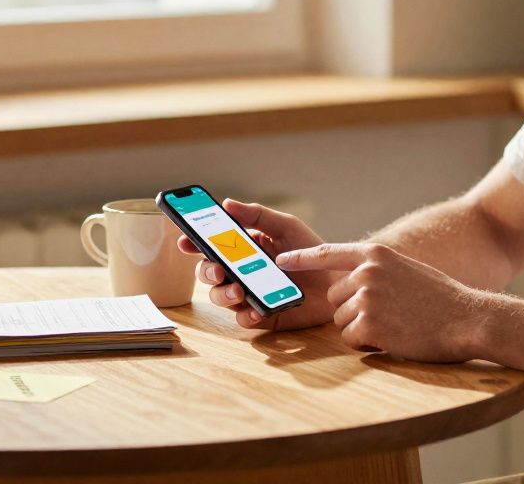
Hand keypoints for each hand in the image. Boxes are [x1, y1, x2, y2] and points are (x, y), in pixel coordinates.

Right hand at [177, 199, 341, 330]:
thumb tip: (226, 203)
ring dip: (224, 294)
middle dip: (206, 271)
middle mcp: (242, 272)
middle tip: (218, 269)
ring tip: (239, 290)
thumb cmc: (311, 250)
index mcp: (243, 248)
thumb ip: (257, 214)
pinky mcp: (264, 315)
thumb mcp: (285, 226)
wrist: (338, 278)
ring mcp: (251, 294)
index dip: (193, 243)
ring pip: (222, 298)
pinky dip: (246, 315)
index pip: (211, 246)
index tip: (185, 240)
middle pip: (209, 274)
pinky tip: (254, 308)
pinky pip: (245, 319)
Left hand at [276, 242, 487, 361]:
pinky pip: (351, 338)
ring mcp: (366, 297)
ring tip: (396, 324)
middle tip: (388, 315)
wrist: (467, 317)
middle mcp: (366, 271)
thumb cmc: (441, 298)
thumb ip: (377, 270)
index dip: (301, 259)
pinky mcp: (368, 323)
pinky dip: (369, 343)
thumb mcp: (407, 269)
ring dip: (363, 328)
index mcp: (376, 255)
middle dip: (352, 310)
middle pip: (335, 297)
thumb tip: (351, 280)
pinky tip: (395, 336)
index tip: (280, 261)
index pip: (327, 253)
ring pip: (342, 320)